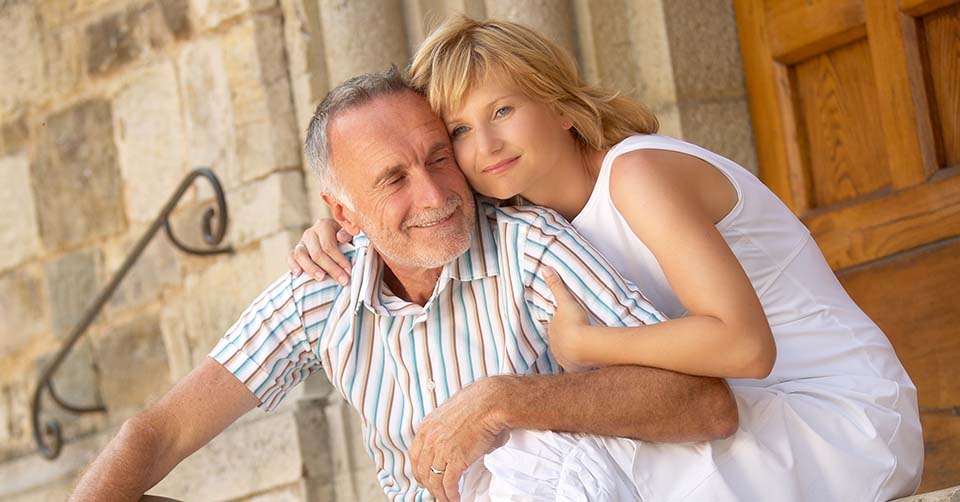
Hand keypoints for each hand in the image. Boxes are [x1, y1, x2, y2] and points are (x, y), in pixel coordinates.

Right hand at [288, 218, 352, 283]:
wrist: (334, 241)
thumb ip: (348, 234)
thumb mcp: (350, 235)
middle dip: (331, 268)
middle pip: (317, 252)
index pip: (329, 245)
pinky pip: (290, 257)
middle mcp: (311, 233)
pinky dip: (292, 265)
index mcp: (324, 226)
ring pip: (301, 255)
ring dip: (311, 268)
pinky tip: (298, 274)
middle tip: (342, 280)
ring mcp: (301, 242)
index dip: (339, 259)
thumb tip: (341, 237)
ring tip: (322, 278)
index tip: (349, 272)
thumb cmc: (345, 240)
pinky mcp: (294, 252)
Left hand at [409, 378, 505, 501]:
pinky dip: (450, 494)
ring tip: (446, 499)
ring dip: (440, 493)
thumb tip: (457, 440)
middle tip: (435, 491)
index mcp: (428, 426)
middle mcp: (431, 438)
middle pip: (422, 469)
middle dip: (428, 485)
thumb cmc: (477, 404)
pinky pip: (448, 483)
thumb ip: (448, 428)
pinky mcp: (456, 459)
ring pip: (434, 480)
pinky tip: (454, 498)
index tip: (422, 478)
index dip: (418, 470)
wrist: (490, 403)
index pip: (414, 454)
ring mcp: (442, 449)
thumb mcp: (452, 412)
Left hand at [543, 266, 593, 371]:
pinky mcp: (571, 368)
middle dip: (565, 339)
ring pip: (565, 354)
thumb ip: (556, 285)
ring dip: (571, 352)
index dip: (561, 325)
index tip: (569, 324)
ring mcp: (562, 358)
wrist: (582, 345)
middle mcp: (554, 345)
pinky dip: (577, 365)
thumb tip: (545, 268)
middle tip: (576, 336)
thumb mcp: (566, 300)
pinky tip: (584, 364)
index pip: (555, 327)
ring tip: (581, 350)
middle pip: (559, 341)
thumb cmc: (574, 321)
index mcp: (552, 330)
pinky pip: (573, 366)